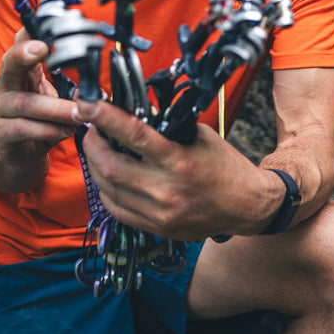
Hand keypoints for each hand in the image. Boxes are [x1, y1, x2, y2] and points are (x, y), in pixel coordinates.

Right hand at [0, 28, 78, 191]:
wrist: (19, 151)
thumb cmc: (41, 117)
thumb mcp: (56, 95)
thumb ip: (71, 85)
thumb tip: (94, 83)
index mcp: (22, 68)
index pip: (22, 41)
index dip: (30, 30)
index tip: (43, 19)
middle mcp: (5, 82)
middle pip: (10, 62)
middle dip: (24, 53)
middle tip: (43, 48)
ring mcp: (0, 107)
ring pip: (26, 103)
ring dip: (56, 108)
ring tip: (79, 113)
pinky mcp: (1, 132)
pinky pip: (24, 128)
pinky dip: (49, 130)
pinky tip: (65, 131)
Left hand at [75, 98, 281, 240]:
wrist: (247, 206)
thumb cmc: (225, 167)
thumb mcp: (200, 137)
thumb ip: (167, 128)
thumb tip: (132, 115)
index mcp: (179, 161)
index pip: (133, 135)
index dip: (104, 117)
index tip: (87, 105)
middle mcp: (166, 190)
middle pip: (110, 166)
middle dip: (92, 144)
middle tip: (90, 129)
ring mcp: (159, 213)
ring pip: (108, 189)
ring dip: (96, 166)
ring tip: (97, 150)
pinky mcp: (156, 228)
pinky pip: (116, 209)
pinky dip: (106, 190)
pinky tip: (109, 176)